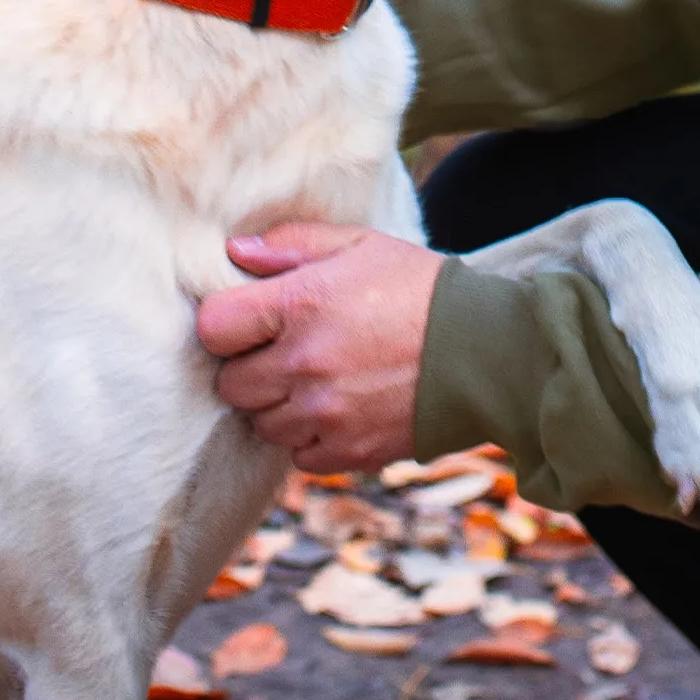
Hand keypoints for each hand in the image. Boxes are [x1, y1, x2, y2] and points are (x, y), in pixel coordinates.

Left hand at [196, 223, 444, 472]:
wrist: (485, 349)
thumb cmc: (420, 287)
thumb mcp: (361, 244)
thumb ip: (294, 243)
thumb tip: (235, 251)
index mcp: (301, 304)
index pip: (214, 328)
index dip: (228, 323)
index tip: (251, 320)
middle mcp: (304, 363)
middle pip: (231, 385)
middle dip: (252, 367)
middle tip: (289, 350)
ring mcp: (324, 413)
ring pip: (262, 424)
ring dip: (280, 405)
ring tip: (319, 379)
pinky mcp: (347, 450)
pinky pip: (299, 455)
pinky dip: (311, 437)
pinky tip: (340, 408)